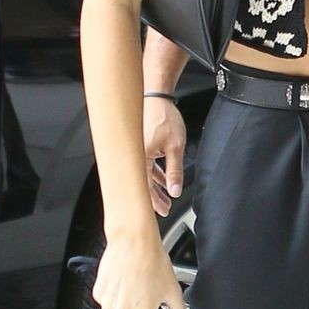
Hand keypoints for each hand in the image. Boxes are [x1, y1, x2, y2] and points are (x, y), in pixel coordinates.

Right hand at [93, 227, 189, 308]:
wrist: (133, 242)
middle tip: (142, 300)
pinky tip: (122, 282)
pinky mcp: (98, 293)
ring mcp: (108, 304)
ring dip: (122, 307)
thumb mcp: (173, 292)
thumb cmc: (153, 263)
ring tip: (133, 287)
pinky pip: (105, 302)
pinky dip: (112, 296)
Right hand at [144, 96, 186, 214]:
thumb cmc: (163, 116)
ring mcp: (134, 150)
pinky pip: (145, 165)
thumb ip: (175, 171)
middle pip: (142, 183)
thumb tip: (174, 190)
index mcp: (138, 157)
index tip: (161, 212)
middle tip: (164, 208)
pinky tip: (164, 179)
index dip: (153, 202)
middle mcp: (132, 155)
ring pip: (145, 175)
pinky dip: (155, 173)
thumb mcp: (175, 147)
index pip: (144, 187)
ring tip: (166, 196)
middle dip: (155, 198)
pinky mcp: (138, 145)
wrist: (156, 95)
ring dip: (156, 186)